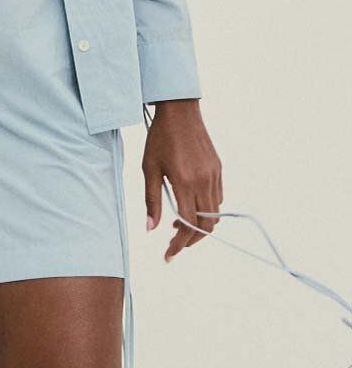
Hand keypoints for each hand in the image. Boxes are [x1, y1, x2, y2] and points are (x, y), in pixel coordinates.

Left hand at [142, 99, 222, 261]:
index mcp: (185, 182)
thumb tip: (151, 228)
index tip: (168, 256)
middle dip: (191, 240)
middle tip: (174, 244)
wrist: (180, 111)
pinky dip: (207, 210)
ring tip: (179, 225)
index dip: (178, 245)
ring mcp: (214, 175)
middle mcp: (204, 181)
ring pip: (214, 214)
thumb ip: (152, 200)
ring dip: (199, 226)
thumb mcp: (149, 169)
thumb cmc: (160, 138)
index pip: (187, 225)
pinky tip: (191, 206)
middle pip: (206, 225)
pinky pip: (218, 199)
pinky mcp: (218, 169)